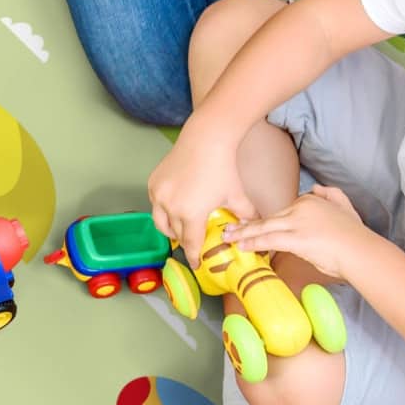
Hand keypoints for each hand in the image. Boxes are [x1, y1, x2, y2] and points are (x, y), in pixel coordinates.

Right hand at [148, 121, 254, 247]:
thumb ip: (245, 216)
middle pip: (175, 234)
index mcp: (191, 214)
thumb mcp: (237, 196)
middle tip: (192, 242)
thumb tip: (251, 230)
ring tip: (181, 227)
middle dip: (184, 240)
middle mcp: (170, 207)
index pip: (190, 244)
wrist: (205, 140)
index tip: (196, 264)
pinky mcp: (152, 183)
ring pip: (160, 222)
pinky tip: (176, 205)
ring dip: (170, 228)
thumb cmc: (223, 169)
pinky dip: (164, 209)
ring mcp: (158, 194)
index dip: (194, 256)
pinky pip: (155, 204)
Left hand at [221, 187, 369, 283]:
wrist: (362, 251)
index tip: (251, 225)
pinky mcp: (296, 239)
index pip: (282, 212)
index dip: (265, 221)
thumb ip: (330, 194)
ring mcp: (298, 223)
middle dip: (246, 224)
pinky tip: (242, 246)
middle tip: (229, 228)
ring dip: (244, 233)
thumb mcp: (345, 206)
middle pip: (269, 218)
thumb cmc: (355, 236)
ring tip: (229, 238)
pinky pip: (269, 240)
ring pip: (264, 228)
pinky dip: (253, 242)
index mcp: (310, 201)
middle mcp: (302, 208)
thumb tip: (316, 188)